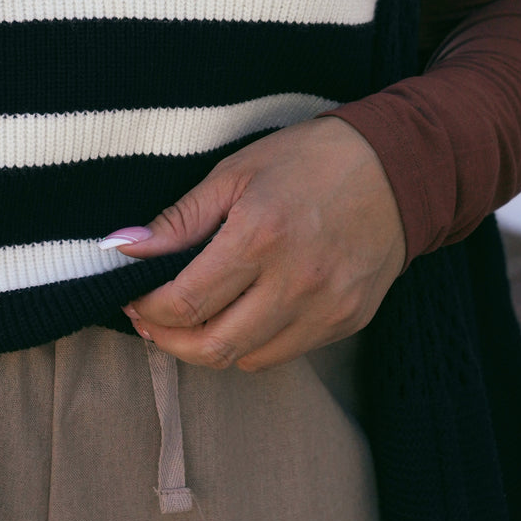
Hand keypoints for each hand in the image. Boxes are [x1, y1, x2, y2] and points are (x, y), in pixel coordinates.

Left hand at [107, 117, 406, 371]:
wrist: (398, 168)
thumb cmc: (308, 161)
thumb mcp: (235, 173)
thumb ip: (179, 219)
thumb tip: (122, 248)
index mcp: (260, 237)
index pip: (186, 301)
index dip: (148, 309)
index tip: (132, 298)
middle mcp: (296, 281)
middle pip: (212, 345)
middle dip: (168, 341)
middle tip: (150, 321)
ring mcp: (326, 308)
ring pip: (246, 359)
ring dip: (207, 347)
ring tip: (190, 320)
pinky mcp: (347, 321)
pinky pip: (284, 352)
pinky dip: (250, 344)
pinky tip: (238, 315)